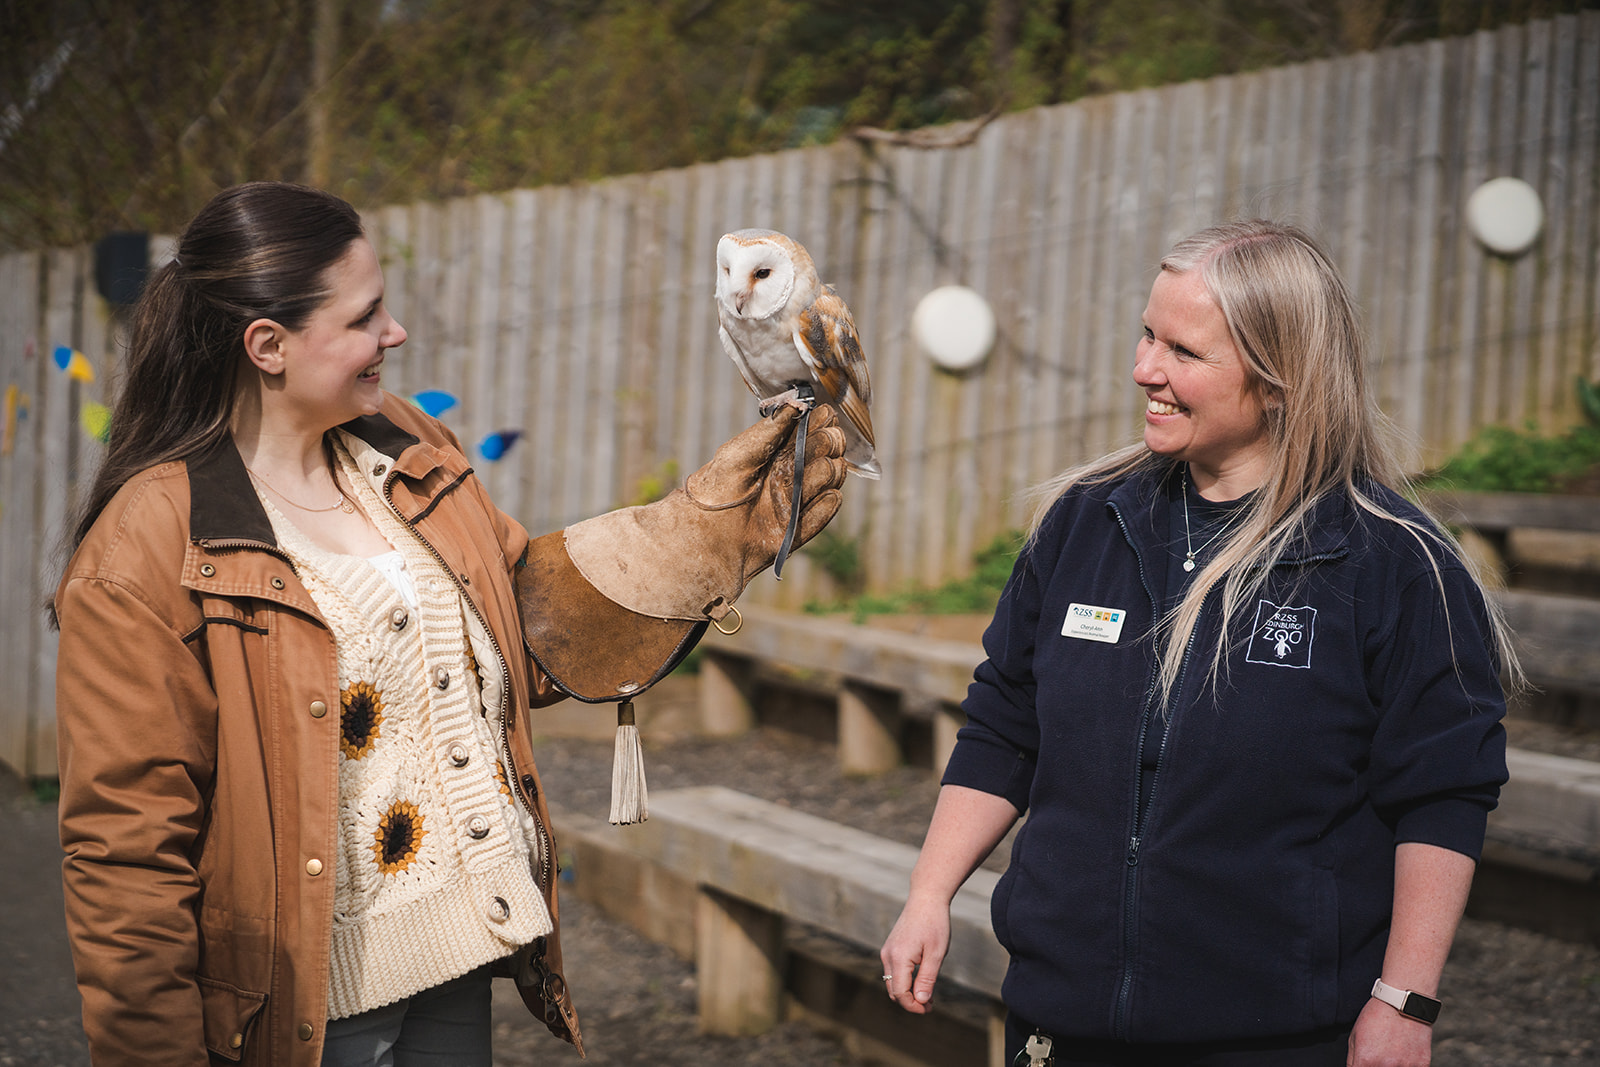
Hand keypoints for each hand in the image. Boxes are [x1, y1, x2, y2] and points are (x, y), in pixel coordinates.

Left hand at [683, 402, 847, 581]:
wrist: (708, 531)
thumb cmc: (718, 486)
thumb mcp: (740, 451)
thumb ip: (770, 430)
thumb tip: (795, 404)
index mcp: (783, 448)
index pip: (818, 426)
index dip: (824, 421)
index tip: (820, 418)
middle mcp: (797, 469)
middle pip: (833, 447)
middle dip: (827, 443)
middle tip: (807, 449)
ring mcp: (802, 496)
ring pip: (835, 473)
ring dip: (821, 473)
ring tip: (795, 480)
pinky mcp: (803, 523)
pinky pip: (829, 506)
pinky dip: (823, 503)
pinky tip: (804, 502)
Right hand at [879, 894, 950, 1014]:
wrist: (926, 898)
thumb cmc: (934, 924)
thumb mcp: (936, 954)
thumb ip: (927, 979)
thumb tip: (921, 1001)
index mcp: (898, 958)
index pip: (900, 993)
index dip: (913, 1006)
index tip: (929, 1009)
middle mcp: (888, 956)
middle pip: (893, 990)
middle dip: (910, 1001)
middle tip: (931, 1005)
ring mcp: (887, 951)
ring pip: (892, 982)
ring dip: (907, 992)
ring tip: (928, 994)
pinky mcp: (890, 947)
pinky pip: (894, 971)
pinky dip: (905, 980)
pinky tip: (921, 979)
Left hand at [1347, 997, 1432, 1066]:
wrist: (1404, 1003)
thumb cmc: (1378, 1015)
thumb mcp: (1355, 1036)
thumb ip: (1353, 1060)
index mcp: (1365, 1061)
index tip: (1365, 1064)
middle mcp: (1385, 1066)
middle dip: (1377, 1066)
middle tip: (1381, 1056)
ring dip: (1393, 1066)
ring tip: (1392, 1053)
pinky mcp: (1422, 1065)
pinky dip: (1408, 1064)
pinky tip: (1404, 1053)